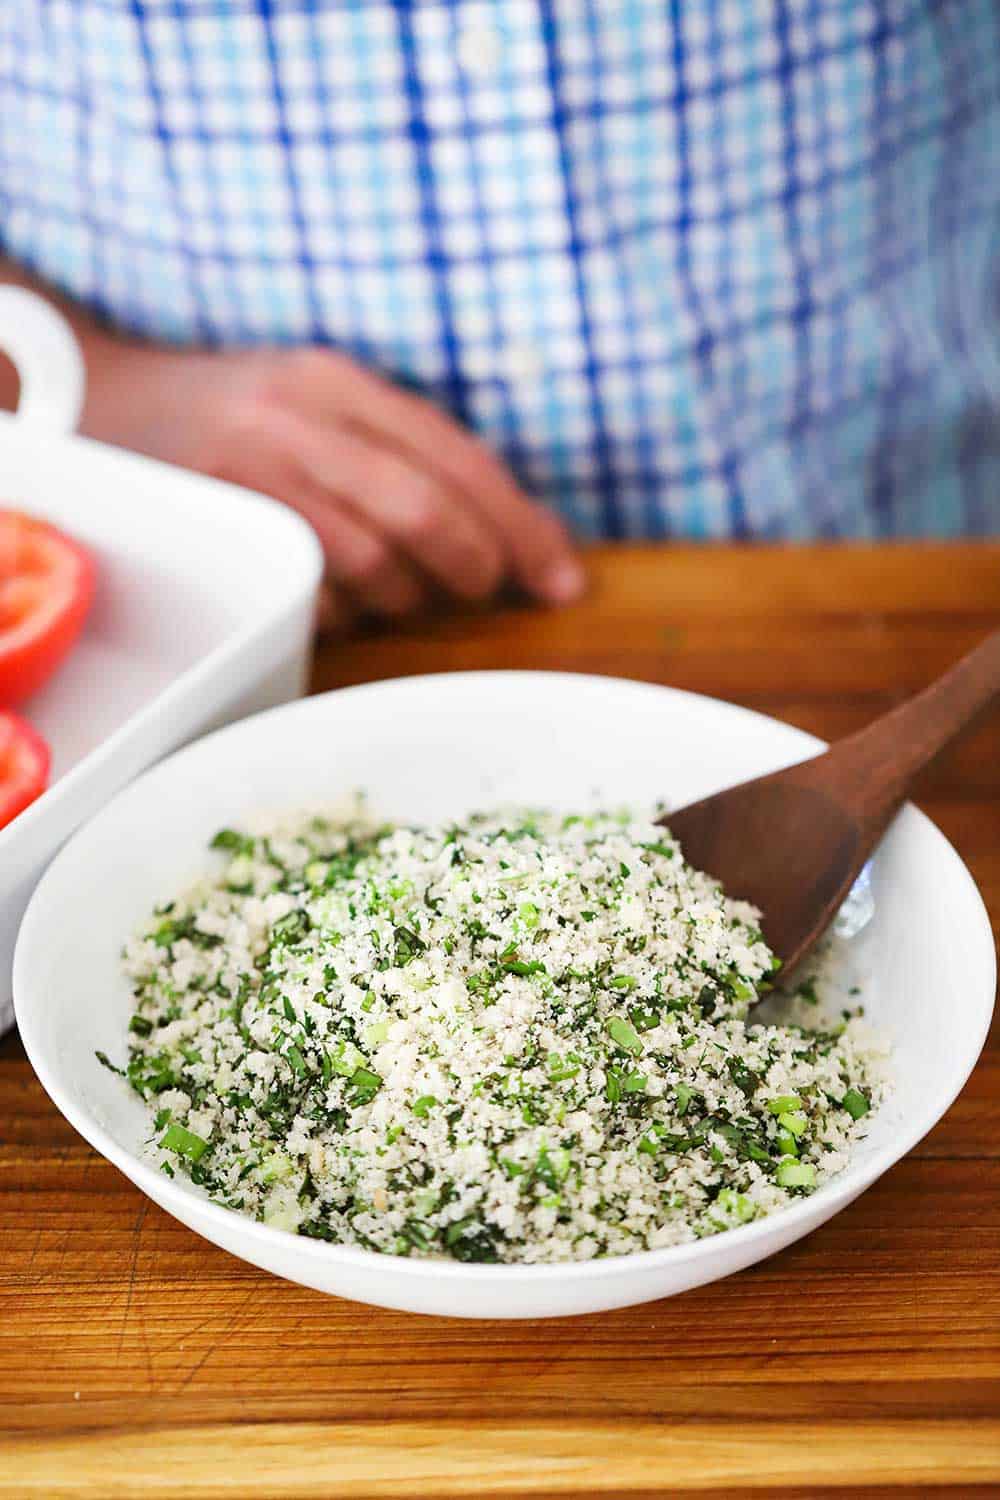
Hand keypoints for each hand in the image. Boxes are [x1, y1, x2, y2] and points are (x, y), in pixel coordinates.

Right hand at [82, 341, 585, 621]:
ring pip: (368, 560)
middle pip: (422, 509)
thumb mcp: (320, 402)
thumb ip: (402, 450)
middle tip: (484, 589)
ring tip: (401, 592)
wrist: (107, 402)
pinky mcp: (216, 526)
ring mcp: (248, 471)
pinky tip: (336, 599)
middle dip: (474, 564)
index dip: (521, 526)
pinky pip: (305, 594)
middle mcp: (295, 417)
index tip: (562, 579)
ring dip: (405, 595)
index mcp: (339, 380)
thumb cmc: (238, 416)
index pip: (458, 458)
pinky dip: (340, 613)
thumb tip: (505, 532)